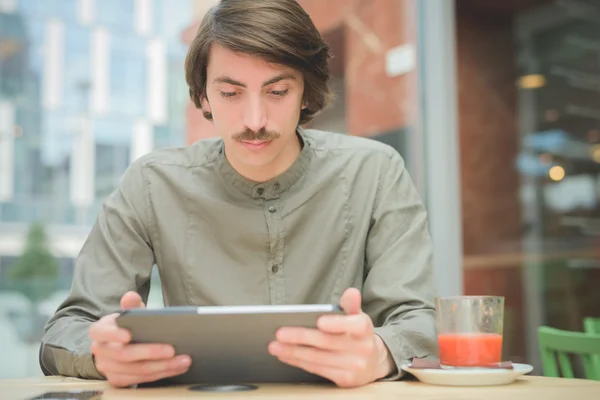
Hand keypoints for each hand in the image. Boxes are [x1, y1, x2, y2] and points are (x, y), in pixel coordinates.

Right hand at [89, 291, 191, 386]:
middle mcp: (101, 351)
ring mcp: (108, 368)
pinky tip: (177, 367)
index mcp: (100, 331)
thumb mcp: (130, 313)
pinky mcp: (119, 380)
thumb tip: (131, 296)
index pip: (100, 332)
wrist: (119, 345)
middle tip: (172, 350)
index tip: (129, 335)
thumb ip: (131, 305)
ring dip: (162, 366)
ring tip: (183, 360)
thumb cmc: (127, 326)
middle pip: (124, 355)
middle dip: (150, 353)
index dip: (113, 334)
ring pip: (136, 370)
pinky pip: (142, 379)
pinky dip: (162, 374)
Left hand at [268, 288, 394, 387]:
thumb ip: (351, 304)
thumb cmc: (358, 334)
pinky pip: (317, 370)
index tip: (320, 321)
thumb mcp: (357, 316)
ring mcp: (354, 367)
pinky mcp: (344, 380)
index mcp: (365, 329)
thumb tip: (351, 292)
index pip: (355, 325)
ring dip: (294, 352)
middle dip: (301, 337)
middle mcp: (362, 349)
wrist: (374, 361)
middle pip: (327, 342)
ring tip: (275, 345)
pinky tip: (286, 355)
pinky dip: (299, 362)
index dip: (337, 324)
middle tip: (280, 333)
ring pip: (318, 358)